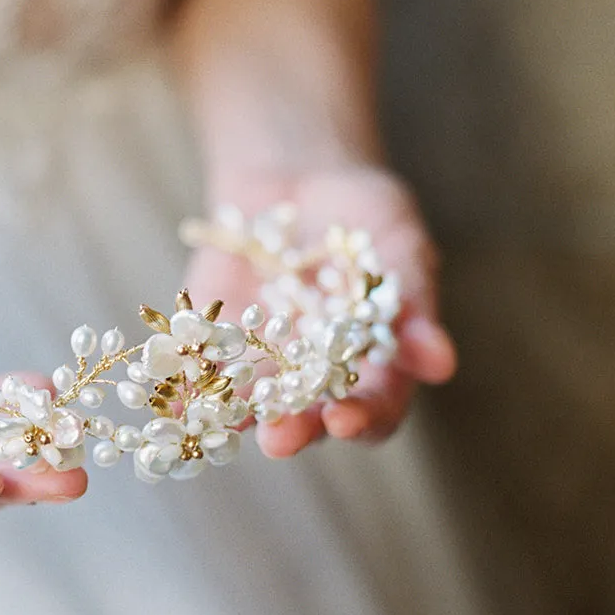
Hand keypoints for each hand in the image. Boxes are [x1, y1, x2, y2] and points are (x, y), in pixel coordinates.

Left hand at [186, 165, 456, 456]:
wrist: (298, 175)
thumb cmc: (367, 215)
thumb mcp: (398, 244)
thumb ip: (413, 303)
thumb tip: (441, 364)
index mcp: (374, 366)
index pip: (377, 408)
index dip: (365, 418)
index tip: (347, 419)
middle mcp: (317, 378)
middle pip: (311, 419)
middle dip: (297, 430)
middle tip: (280, 439)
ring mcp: (263, 364)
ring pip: (252, 406)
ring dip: (237, 418)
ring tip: (228, 422)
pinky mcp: (213, 341)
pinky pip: (199, 370)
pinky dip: (185, 384)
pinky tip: (173, 395)